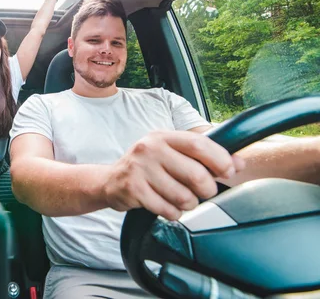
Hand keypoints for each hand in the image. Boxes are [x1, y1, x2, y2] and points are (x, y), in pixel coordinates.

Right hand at [103, 131, 245, 220]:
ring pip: (183, 196)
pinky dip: (173, 213)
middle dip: (207, 189)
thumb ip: (204, 156)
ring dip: (189, 204)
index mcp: (163, 136)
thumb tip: (239, 163)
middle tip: (204, 192)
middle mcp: (150, 148)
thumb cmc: (147, 167)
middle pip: (196, 174)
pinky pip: (167, 209)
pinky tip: (167, 206)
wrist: (111, 181)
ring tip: (182, 199)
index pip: (199, 144)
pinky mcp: (133, 189)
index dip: (220, 160)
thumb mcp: (172, 154)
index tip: (228, 172)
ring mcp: (140, 169)